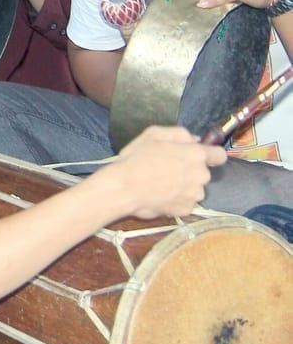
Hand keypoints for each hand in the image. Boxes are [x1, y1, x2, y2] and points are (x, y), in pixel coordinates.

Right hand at [109, 124, 225, 218]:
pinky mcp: (186, 210)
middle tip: (167, 169)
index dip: (210, 154)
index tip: (197, 156)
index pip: (219, 154)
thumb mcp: (153, 134)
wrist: (123, 188)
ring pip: (194, 188)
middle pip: (203, 172)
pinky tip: (160, 195)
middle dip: (190, 170)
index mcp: (196, 155)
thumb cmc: (136, 158)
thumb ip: (179, 133)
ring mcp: (195, 195)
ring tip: (161, 184)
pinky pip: (185, 202)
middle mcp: (201, 176)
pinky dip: (176, 199)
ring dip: (184, 186)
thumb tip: (194, 140)